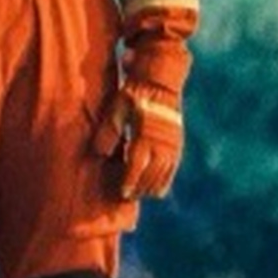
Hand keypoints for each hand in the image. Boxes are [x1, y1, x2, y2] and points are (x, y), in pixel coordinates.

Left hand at [90, 81, 184, 200]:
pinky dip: (165, 180)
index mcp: (145, 134)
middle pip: (152, 175)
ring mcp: (172, 143)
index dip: (130, 182)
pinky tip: (156, 188)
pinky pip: (173, 168)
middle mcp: (161, 142)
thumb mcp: (117, 106)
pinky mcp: (177, 143)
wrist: (162, 82)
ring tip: (140, 194)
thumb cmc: (135, 93)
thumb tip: (100, 153)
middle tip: (127, 196)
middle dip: (140, 188)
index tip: (122, 192)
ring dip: (152, 186)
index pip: (137, 166)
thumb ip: (109, 130)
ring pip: (164, 174)